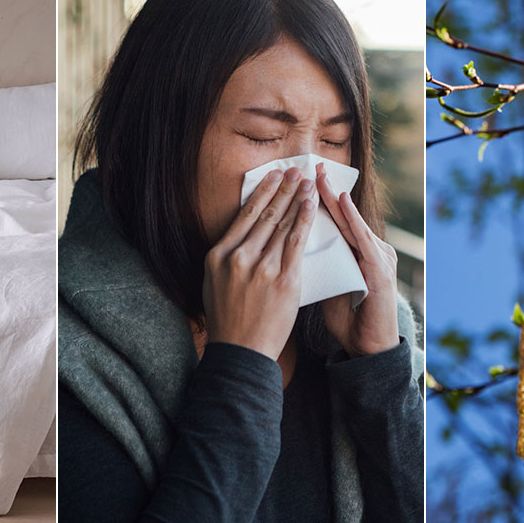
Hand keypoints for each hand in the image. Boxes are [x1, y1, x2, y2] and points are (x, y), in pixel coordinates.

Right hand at [203, 168, 317, 359]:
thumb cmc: (227, 319)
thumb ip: (226, 257)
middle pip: (265, 215)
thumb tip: (241, 233)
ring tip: (307, 183)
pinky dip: (303, 221)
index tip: (273, 177)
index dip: (262, 193)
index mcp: (218, 256)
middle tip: (295, 170)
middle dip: (283, 189)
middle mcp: (238, 257)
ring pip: (282, 225)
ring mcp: (261, 268)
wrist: (241, 352)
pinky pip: (296, 243)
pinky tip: (310, 206)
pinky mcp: (283, 281)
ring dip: (296, 199)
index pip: (244, 216)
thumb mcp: (213, 283)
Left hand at [316, 163, 399, 356]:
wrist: (368, 347)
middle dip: (326, 190)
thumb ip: (313, 264)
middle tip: (311, 166)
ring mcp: (377, 257)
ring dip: (337, 198)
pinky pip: (363, 240)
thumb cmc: (347, 317)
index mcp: (355, 252)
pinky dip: (353, 220)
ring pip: (353, 222)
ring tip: (322, 178)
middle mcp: (369, 249)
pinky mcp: (380, 270)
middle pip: (344, 215)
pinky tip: (343, 203)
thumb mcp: (326, 284)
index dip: (317, 200)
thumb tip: (285, 248)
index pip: (334, 221)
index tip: (300, 179)